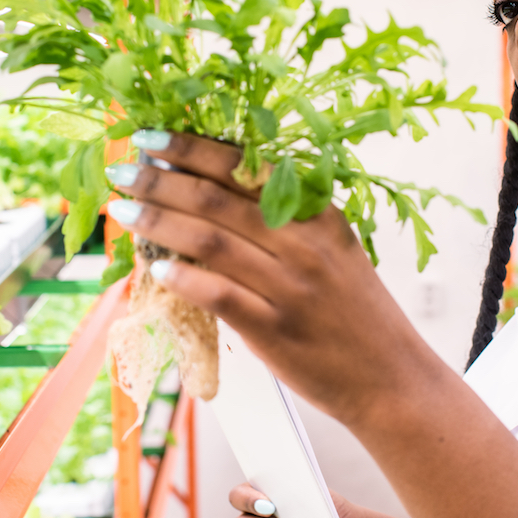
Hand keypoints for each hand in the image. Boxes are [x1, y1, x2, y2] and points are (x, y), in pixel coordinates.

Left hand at [115, 130, 517, 517]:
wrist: (392, 379)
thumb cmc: (358, 315)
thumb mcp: (337, 251)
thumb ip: (289, 220)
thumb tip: (219, 195)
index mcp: (319, 215)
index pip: (246, 168)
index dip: (193, 149)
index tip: (154, 137)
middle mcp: (304, 244)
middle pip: (218, 199)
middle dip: (162, 178)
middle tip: (125, 168)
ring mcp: (289, 287)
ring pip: (210, 240)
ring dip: (160, 220)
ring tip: (125, 208)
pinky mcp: (275, 330)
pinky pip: (220, 295)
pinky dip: (185, 278)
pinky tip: (157, 267)